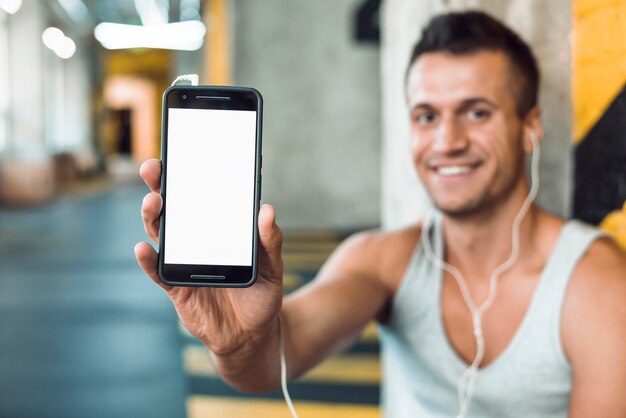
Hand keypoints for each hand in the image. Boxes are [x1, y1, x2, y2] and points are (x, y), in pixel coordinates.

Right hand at [134, 159, 283, 354]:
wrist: (252, 332)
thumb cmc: (262, 292)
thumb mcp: (273, 266)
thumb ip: (270, 241)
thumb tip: (268, 210)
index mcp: (218, 229)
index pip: (200, 197)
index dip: (188, 176)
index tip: (180, 153)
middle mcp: (195, 240)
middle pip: (172, 209)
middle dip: (160, 186)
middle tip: (154, 168)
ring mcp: (183, 262)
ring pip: (160, 235)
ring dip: (152, 217)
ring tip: (153, 202)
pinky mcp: (176, 288)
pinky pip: (158, 272)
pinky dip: (148, 261)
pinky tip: (144, 250)